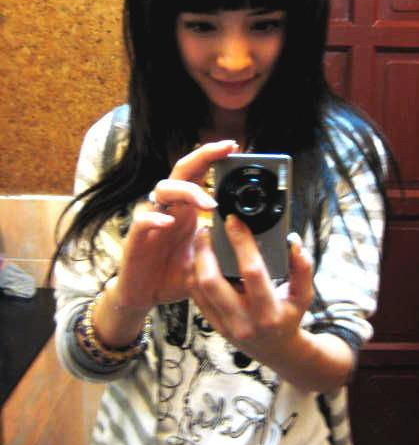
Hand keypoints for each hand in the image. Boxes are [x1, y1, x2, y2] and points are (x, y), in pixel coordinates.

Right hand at [113, 140, 238, 308]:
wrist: (145, 296)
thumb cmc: (176, 274)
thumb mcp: (209, 260)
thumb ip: (226, 246)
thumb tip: (256, 242)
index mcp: (187, 209)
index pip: (199, 173)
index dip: (213, 157)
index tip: (235, 148)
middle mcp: (170, 209)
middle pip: (182, 170)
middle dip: (203, 156)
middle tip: (225, 150)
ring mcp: (152, 221)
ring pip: (163, 189)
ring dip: (187, 191)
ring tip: (210, 203)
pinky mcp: (136, 240)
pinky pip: (142, 222)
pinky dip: (154, 219)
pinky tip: (169, 223)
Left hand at [187, 214, 313, 365]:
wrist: (276, 350)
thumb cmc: (289, 317)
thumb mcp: (304, 295)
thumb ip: (302, 268)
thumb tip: (293, 241)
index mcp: (268, 314)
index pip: (252, 271)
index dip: (241, 242)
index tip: (233, 221)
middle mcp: (243, 322)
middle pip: (212, 281)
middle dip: (205, 251)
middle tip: (206, 229)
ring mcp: (224, 325)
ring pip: (198, 288)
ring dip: (195, 260)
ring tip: (201, 240)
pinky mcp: (213, 324)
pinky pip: (195, 296)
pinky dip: (193, 274)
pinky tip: (199, 258)